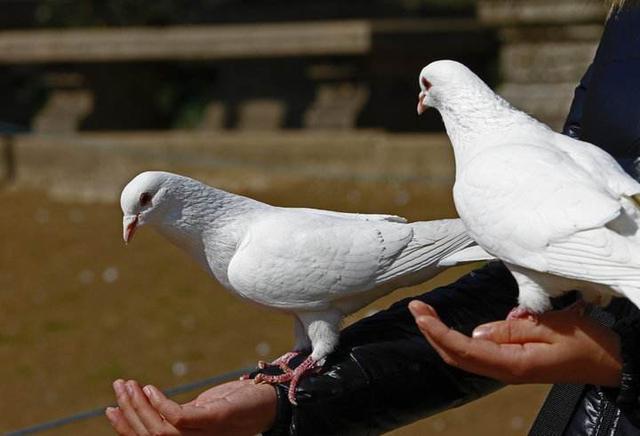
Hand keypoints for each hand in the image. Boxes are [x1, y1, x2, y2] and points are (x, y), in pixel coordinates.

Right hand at [106, 378, 276, 435]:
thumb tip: (148, 403)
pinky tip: (150, 389)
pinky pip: (180, 418)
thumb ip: (177, 415)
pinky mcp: (215, 420)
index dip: (126, 428)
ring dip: (140, 407)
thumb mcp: (200, 411)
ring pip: (160, 430)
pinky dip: (161, 405)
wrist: (267, 401)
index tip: (109, 409)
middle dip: (129, 412)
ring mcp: (205, 434)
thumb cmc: (232, 406)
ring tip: (129, 384)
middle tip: (119, 386)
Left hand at [409, 300, 621, 386]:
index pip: (465, 349)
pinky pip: (474, 354)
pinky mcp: (509, 362)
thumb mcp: (553, 327)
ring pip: (462, 356)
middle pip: (456, 356)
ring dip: (440, 336)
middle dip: (432, 333)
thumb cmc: (585, 343)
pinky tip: (445, 327)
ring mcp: (505, 368)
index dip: (439, 332)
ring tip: (424, 313)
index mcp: (514, 363)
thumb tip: (477, 333)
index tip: (421, 313)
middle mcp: (504, 370)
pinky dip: (454, 340)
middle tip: (416, 307)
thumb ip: (513, 329)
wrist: (608, 361)